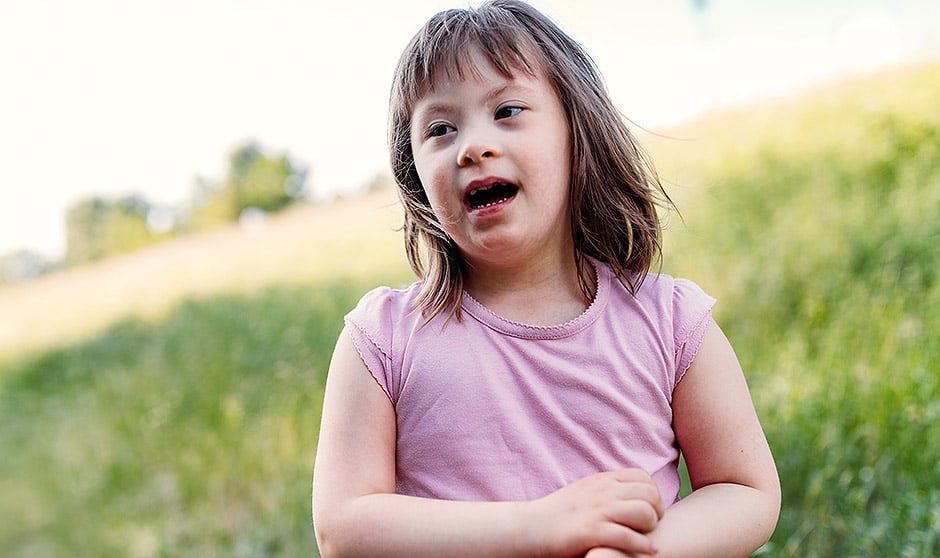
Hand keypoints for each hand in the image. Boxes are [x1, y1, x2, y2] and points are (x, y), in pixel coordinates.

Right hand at [530, 468, 663, 556]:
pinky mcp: (591, 532)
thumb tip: (627, 495)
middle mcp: (602, 492)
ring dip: (650, 527)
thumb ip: (605, 490)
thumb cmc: (557, 514)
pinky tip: (647, 551)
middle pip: (649, 493)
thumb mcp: (584, 492)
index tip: (650, 510)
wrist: (530, 527)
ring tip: (647, 537)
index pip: (642, 477)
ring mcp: (597, 511)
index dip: (653, 494)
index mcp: (601, 480)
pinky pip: (628, 536)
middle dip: (657, 511)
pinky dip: (643, 545)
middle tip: (651, 526)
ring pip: (643, 512)